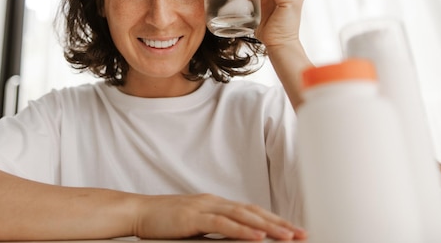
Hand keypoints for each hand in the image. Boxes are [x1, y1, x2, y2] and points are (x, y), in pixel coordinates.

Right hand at [132, 193, 306, 239]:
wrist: (138, 212)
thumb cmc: (163, 221)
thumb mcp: (194, 224)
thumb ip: (214, 229)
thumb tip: (236, 238)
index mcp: (215, 204)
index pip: (250, 211)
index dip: (273, 220)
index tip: (292, 230)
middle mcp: (213, 202)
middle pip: (253, 211)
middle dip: (279, 223)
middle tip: (301, 233)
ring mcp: (204, 207)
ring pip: (243, 215)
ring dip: (268, 226)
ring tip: (288, 236)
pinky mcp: (194, 217)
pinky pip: (223, 224)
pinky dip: (242, 230)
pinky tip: (258, 236)